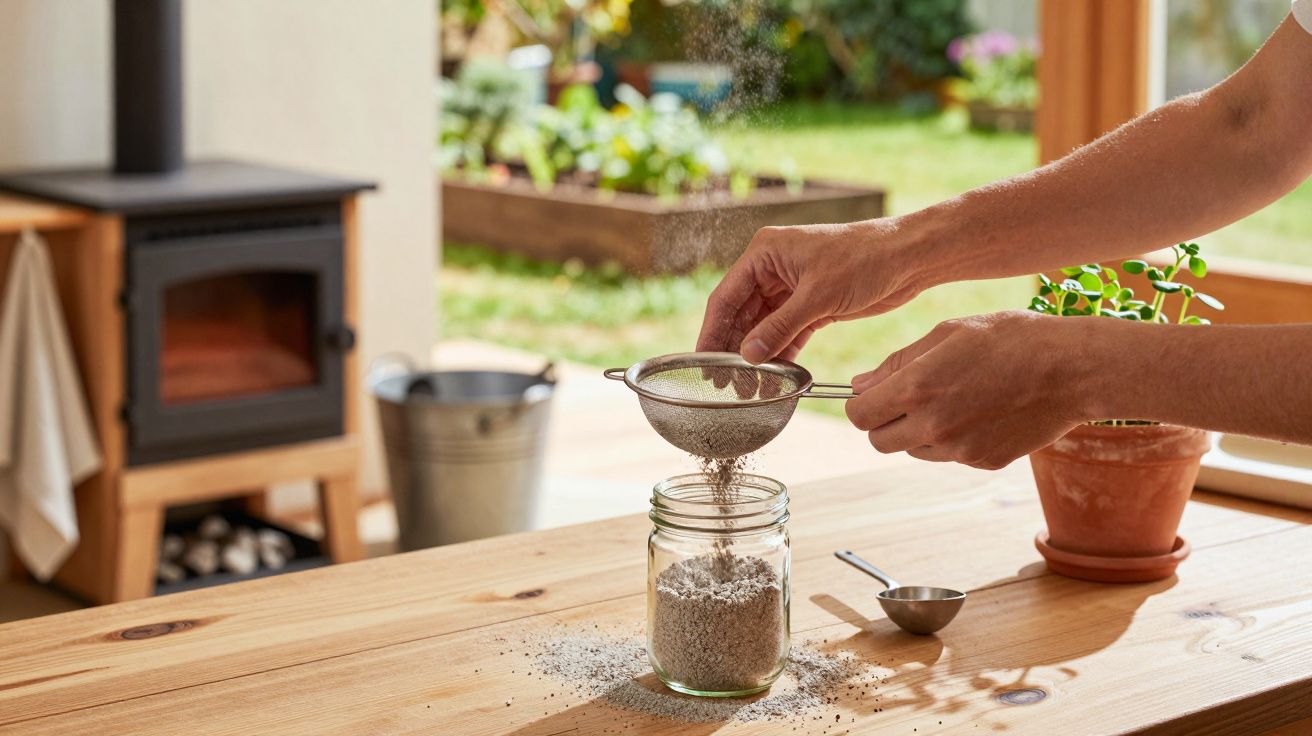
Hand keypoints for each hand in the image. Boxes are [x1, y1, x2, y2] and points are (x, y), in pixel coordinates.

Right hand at [697, 219, 929, 364]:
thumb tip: (747, 356)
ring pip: (763, 328)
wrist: (908, 257)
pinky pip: (787, 333)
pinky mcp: (811, 304)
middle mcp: (772, 268)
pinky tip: (776, 377)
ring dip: (757, 356)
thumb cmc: (864, 259)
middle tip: (726, 385)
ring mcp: (791, 287)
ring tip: (750, 388)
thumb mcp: (818, 296)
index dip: (712, 332)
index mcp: (764, 252)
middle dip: (734, 350)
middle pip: (741, 315)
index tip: (703, 364)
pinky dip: (782, 354)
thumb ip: (779, 328)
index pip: (726, 297)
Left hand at [844, 311, 1094, 469]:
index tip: (872, 394)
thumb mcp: (948, 333)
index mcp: (918, 388)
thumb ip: (898, 363)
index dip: (860, 404)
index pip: (859, 415)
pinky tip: (978, 411)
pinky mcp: (984, 462)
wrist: (1073, 369)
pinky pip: (949, 456)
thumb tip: (859, 386)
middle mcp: (934, 425)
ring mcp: (960, 449)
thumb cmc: (1011, 339)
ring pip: (913, 450)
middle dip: (883, 421)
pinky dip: (952, 439)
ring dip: (917, 431)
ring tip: (952, 398)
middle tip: (906, 398)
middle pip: (879, 441)